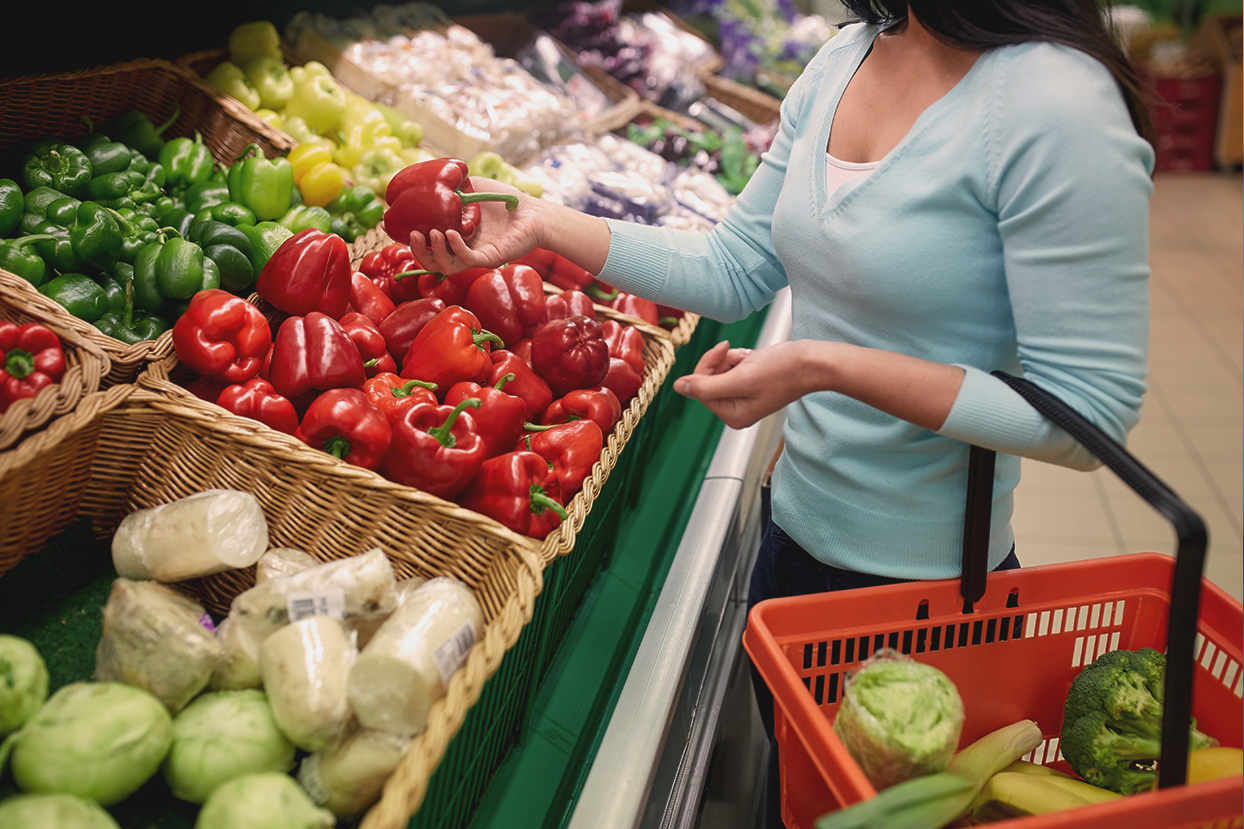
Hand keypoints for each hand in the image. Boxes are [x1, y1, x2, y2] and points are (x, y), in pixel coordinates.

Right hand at [406, 177, 544, 273]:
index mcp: (453, 235)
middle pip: (431, 261)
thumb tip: (425, 174)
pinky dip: (455, 249)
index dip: (409, 239)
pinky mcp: (489, 259)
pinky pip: (467, 260)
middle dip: (417, 251)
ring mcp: (474, 256)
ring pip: (445, 266)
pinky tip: (451, 234)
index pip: (426, 244)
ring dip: (434, 252)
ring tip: (432, 234)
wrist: (533, 210)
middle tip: (412, 234)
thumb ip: (452, 183)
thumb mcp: (472, 186)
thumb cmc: (505, 200)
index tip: (396, 226)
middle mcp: (461, 249)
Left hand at [673, 340, 810, 428]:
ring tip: (752, 359)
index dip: (707, 366)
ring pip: (720, 370)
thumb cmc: (783, 370)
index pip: (700, 388)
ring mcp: (743, 397)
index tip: (723, 350)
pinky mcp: (750, 384)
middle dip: (722, 362)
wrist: (812, 362)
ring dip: (733, 359)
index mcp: (733, 415)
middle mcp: (736, 410)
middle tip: (740, 355)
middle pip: (708, 380)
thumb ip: (707, 386)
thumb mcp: (741, 378)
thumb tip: (679, 387)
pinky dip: (741, 358)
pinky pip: (732, 367)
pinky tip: (756, 358)